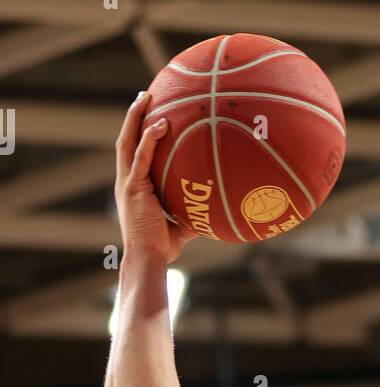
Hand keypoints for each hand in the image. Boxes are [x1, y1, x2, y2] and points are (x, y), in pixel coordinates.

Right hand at [114, 91, 196, 263]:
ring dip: (135, 117)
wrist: (148, 258)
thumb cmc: (162, 248)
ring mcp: (127, 182)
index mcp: (133, 187)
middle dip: (133, 116)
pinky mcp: (133, 186)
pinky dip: (149, 138)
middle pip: (126, 139)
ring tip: (145, 96)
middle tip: (144, 95)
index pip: (134, 154)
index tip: (149, 116)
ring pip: (127, 141)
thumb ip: (192, 216)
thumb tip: (213, 214)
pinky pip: (141, 155)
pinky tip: (162, 123)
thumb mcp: (180, 227)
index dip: (138, 134)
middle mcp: (126, 180)